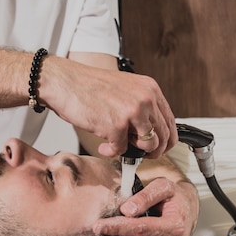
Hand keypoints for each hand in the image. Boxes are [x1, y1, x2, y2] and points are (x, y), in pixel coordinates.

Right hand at [42, 55, 177, 158]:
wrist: (65, 82)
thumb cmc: (89, 87)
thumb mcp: (126, 89)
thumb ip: (141, 106)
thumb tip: (150, 133)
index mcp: (150, 89)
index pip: (170, 122)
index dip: (165, 140)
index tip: (156, 148)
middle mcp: (146, 99)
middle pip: (163, 137)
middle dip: (152, 151)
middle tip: (139, 154)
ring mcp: (132, 112)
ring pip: (149, 145)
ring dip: (134, 152)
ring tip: (117, 147)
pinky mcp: (116, 125)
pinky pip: (122, 150)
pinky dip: (111, 152)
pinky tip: (103, 146)